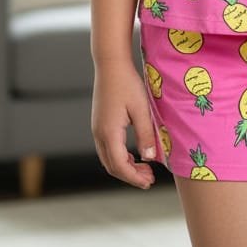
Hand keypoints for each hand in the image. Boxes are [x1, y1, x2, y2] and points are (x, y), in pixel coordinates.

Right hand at [91, 58, 157, 189]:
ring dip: (126, 167)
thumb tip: (150, 158)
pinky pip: (107, 149)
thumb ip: (146, 134)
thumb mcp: (141, 109)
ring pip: (108, 159)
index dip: (134, 178)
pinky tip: (135, 154)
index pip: (120, 166)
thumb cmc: (127, 84)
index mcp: (109, 133)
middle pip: (112, 166)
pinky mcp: (99, 124)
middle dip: (131, 176)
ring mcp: (97, 129)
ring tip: (145, 168)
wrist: (110, 64)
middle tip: (150, 178)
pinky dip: (121, 157)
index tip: (149, 182)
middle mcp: (99, 134)